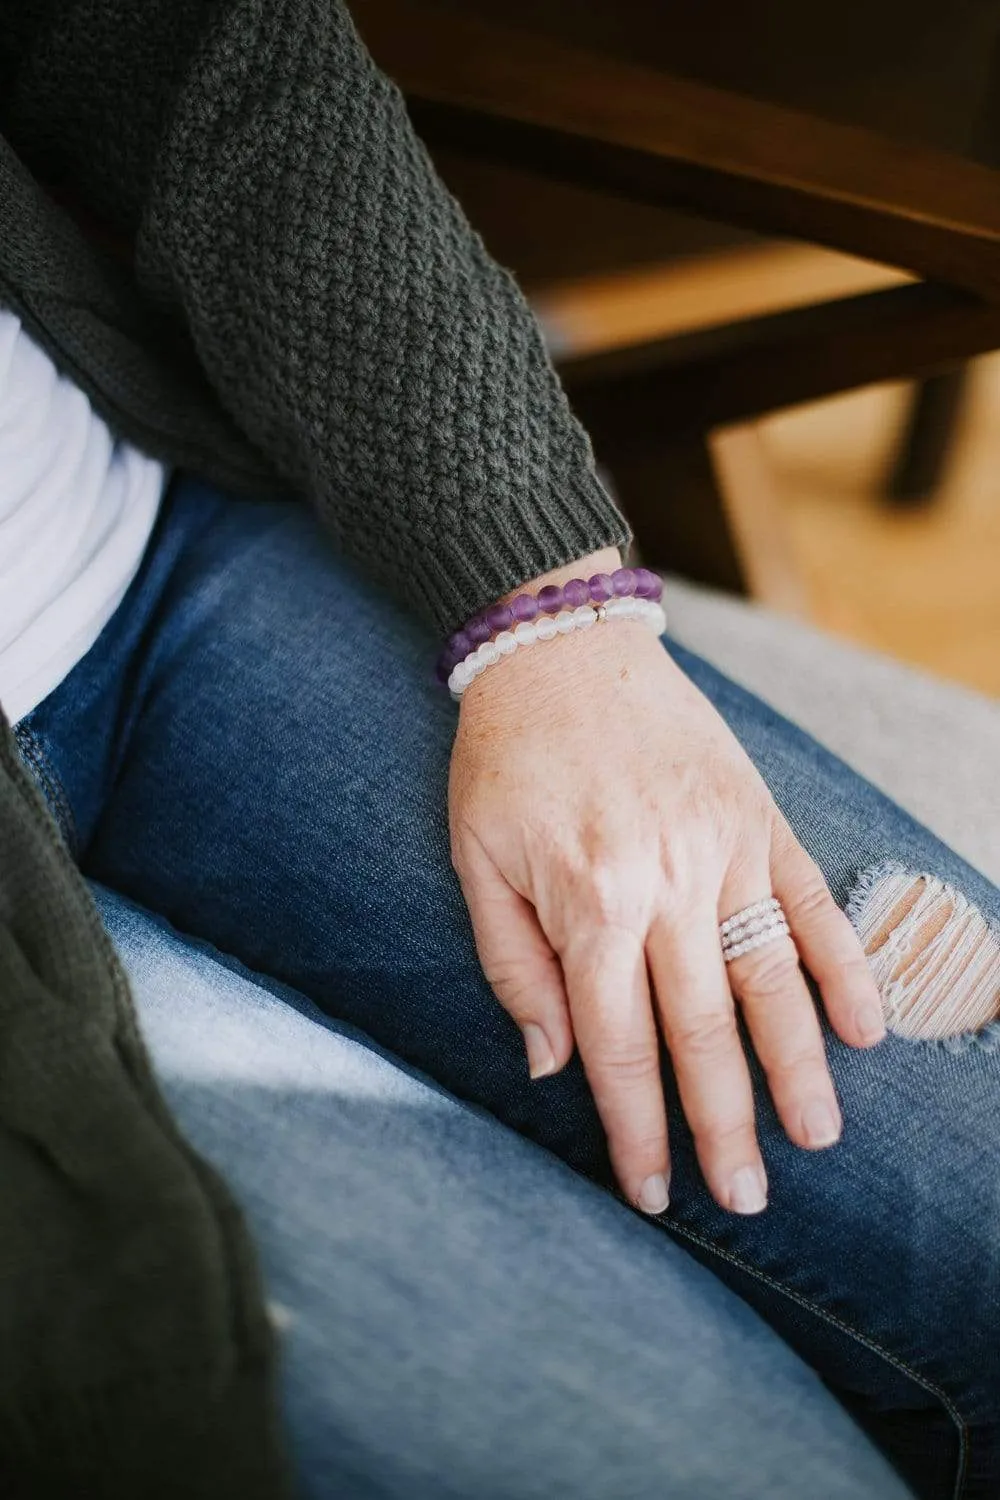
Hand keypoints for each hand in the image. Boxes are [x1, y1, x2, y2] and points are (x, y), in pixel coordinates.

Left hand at [448, 550, 885, 1215]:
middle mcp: (668, 884)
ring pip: (771, 977)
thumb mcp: (476, 864)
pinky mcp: (760, 816)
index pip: (617, 1046)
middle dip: (723, 1125)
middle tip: (746, 1198)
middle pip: (703, 1030)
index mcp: (590, 902)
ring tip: (815, 1138)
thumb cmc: (504, 761)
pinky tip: (864, 1028)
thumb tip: (551, 1066)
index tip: (652, 1192)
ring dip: (797, 1065)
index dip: (635, 1128)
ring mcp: (725, 848)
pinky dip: (845, 964)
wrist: (558, 648)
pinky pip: (814, 902)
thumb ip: (515, 969)